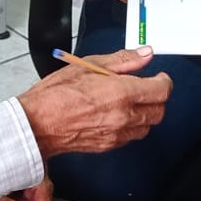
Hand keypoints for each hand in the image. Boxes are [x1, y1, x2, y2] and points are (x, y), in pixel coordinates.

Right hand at [17, 47, 171, 157]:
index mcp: (121, 93)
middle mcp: (123, 116)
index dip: (163, 80)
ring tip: (130, 100)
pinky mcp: (109, 145)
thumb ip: (122, 60)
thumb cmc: (55, 95)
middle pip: (159, 110)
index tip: (159, 76)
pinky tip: (118, 114)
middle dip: (157, 96)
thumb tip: (144, 54)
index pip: (161, 90)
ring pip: (148, 125)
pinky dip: (132, 125)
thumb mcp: (88, 65)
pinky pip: (132, 136)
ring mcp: (117, 133)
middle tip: (145, 86)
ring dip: (145, 112)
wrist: (36, 124)